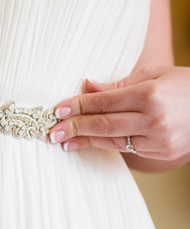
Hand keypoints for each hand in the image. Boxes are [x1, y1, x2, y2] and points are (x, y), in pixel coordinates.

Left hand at [48, 65, 189, 161]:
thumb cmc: (184, 86)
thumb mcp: (154, 74)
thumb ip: (118, 83)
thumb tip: (86, 85)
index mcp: (150, 95)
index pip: (104, 102)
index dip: (78, 106)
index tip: (57, 109)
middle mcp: (153, 120)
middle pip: (104, 125)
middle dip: (74, 127)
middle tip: (52, 131)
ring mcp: (158, 141)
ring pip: (112, 141)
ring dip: (85, 140)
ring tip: (65, 140)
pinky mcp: (161, 154)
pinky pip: (127, 149)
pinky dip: (106, 144)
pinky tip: (90, 142)